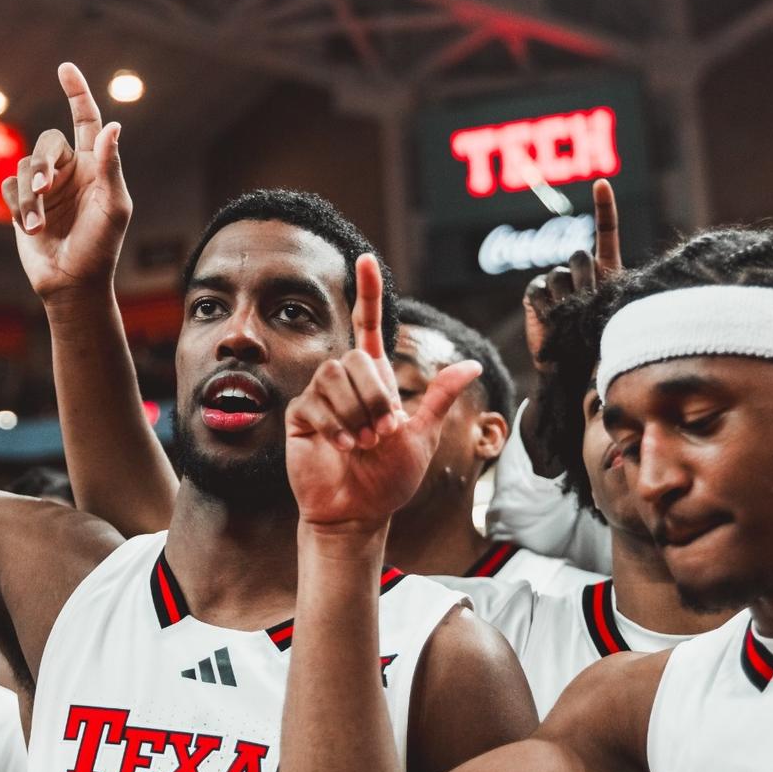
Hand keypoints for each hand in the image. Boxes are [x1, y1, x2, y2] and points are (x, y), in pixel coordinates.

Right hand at [1, 63, 130, 303]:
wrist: (73, 283)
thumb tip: (114, 126)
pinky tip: (30, 228)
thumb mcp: (114, 208)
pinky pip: (10, 188)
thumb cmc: (102, 248)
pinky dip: (19, 207)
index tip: (65, 68)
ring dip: (30, 197)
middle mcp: (69, 171)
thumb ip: (110, 167)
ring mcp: (44, 188)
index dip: (76, 93)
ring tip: (38, 225)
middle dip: (43, 164)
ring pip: (25, 167)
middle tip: (44, 189)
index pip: (85, 120)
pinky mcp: (22, 204)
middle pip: (48, 143)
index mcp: (95, 166)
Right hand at [286, 255, 482, 533]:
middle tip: (384, 433)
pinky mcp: (301, 414)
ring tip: (364, 443)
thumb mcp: (422, 435)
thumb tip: (470, 364)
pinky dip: (337, 425)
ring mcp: (321, 396)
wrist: (358, 512)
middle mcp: (347, 381)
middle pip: (359, 356)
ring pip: (338, 375)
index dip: (368, 293)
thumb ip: (439, 397)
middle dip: (378, 397)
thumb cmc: (389, 478)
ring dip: (358, 413)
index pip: (369, 325)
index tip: (365, 259)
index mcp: (376, 379)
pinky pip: (318, 401)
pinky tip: (344, 446)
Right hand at [522, 179, 619, 367]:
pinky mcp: (535, 294)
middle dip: (585, 281)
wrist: (571, 368)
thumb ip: (603, 289)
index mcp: (606, 269)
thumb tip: (581, 276)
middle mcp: (579, 271)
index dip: (604, 207)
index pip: (606, 232)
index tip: (601, 182)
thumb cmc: (599, 343)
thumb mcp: (612, 313)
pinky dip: (546, 306)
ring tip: (571, 320)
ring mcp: (555, 281)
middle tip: (588, 305)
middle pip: (579, 256)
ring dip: (567, 299)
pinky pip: (539, 289)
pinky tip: (552, 320)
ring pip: (559, 275)